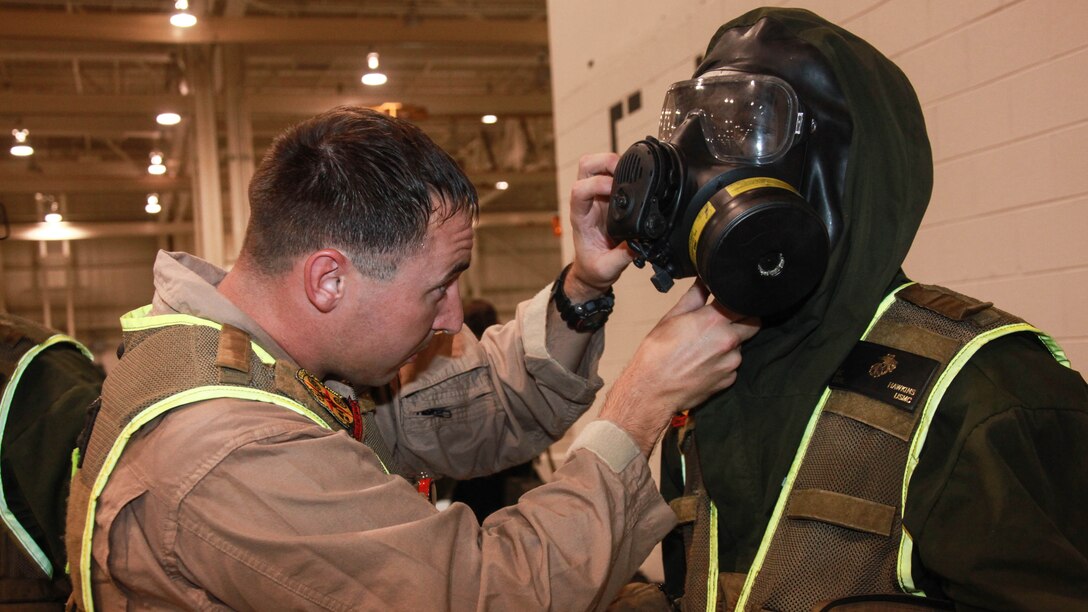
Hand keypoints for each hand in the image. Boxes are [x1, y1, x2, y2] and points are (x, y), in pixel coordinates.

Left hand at [565, 152, 630, 301]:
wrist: (592, 270)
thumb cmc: (594, 267)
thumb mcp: (608, 269)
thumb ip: (623, 256)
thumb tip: (639, 243)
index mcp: (581, 217)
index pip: (580, 190)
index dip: (596, 184)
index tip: (614, 190)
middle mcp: (587, 202)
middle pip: (586, 166)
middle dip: (605, 162)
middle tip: (624, 172)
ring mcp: (596, 196)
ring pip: (598, 164)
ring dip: (614, 162)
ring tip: (632, 174)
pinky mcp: (608, 196)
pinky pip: (612, 173)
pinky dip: (624, 170)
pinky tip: (636, 180)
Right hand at [598, 282, 760, 455]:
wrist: (652, 390)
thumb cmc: (657, 354)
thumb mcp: (671, 318)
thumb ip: (694, 297)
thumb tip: (705, 280)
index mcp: (714, 320)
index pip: (745, 303)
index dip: (738, 302)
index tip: (729, 303)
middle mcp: (728, 340)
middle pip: (753, 323)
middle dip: (743, 321)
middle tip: (724, 323)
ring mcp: (731, 362)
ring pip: (741, 346)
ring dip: (730, 344)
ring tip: (705, 349)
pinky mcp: (729, 379)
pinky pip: (733, 366)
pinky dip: (723, 363)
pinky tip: (704, 364)